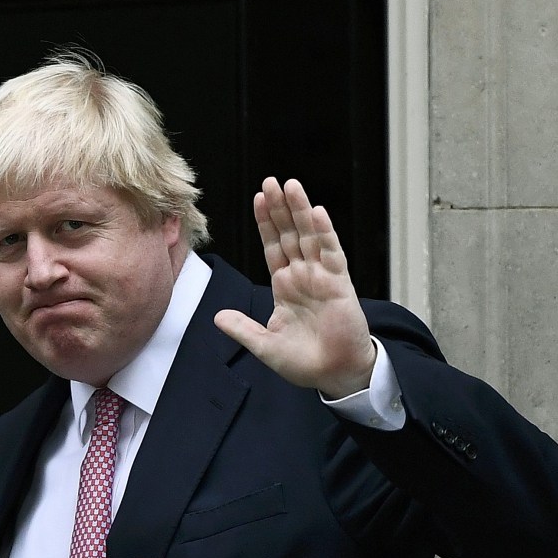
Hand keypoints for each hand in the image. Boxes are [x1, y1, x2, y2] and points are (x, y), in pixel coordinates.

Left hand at [213, 177, 375, 398]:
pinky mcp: (340, 284)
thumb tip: (217, 317)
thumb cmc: (305, 362)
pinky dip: (325, 233)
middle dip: (280, 208)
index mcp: (285, 286)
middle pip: (289, 234)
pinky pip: (331, 253)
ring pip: (309, 236)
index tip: (258, 198)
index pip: (273, 246)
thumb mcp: (265, 346)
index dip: (265, 223)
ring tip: (291, 185)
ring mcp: (322, 277)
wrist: (335, 375)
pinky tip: (317, 213)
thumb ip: (243, 329)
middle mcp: (303, 276)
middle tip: (271, 181)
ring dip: (300, 211)